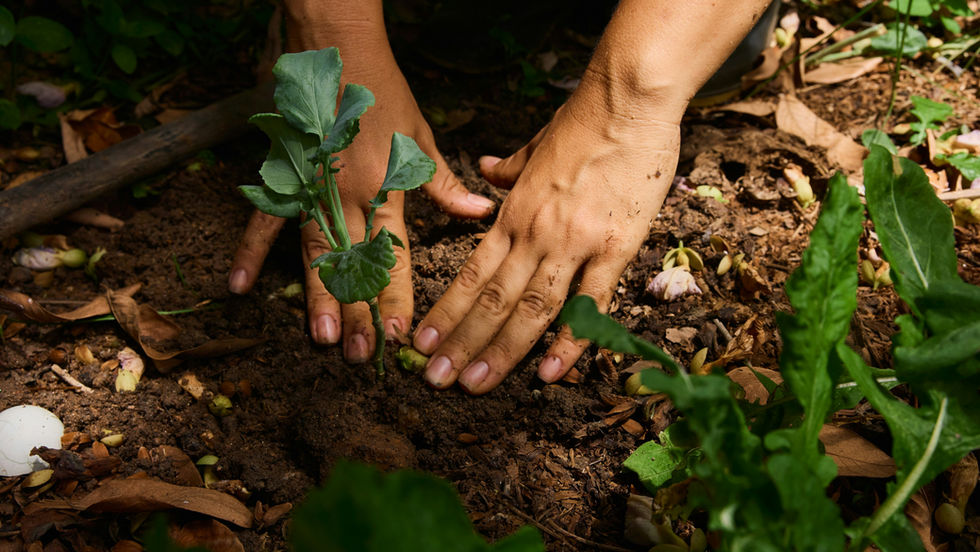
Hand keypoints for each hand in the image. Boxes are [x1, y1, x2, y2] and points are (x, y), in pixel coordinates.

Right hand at [230, 9, 494, 362]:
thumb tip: (479, 213)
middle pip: (354, 265)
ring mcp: (310, 188)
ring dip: (317, 296)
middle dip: (358, 312)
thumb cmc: (382, 92)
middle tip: (360, 356)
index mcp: (385, 188)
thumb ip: (441, 183)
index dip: (397, 298)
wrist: (336, 47)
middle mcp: (348, 195)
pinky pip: (263, 219)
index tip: (401, 336)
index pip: (393, 255)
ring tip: (321, 339)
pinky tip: (240, 287)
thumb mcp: (420, 135)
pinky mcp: (281, 176)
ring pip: (315, 253)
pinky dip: (251, 251)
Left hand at [411, 90, 680, 393]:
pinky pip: (590, 302)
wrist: (628, 100)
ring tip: (475, 385)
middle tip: (434, 380)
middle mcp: (535, 234)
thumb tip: (482, 169)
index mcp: (513, 212)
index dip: (444, 313)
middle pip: (492, 300)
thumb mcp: (534, 145)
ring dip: (501, 351)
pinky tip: (551, 372)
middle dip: (460, 344)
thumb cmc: (583, 120)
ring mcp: (575, 242)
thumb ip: (507, 169)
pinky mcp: (616, 247)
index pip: (470, 274)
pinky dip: (571, 340)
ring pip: (531, 309)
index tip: (422, 343)